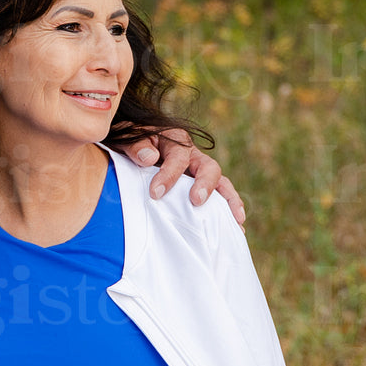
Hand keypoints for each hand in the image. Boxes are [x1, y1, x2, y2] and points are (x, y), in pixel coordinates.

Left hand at [124, 130, 245, 226]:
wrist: (132, 144)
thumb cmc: (131, 141)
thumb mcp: (129, 138)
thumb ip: (137, 146)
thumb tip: (149, 158)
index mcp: (176, 140)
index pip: (178, 157)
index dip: (168, 175)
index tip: (155, 193)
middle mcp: (192, 155)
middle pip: (208, 167)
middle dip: (205, 185)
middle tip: (196, 201)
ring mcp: (198, 172)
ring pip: (220, 183)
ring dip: (229, 200)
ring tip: (237, 220)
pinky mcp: (199, 186)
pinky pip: (218, 196)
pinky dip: (228, 210)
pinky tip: (235, 228)